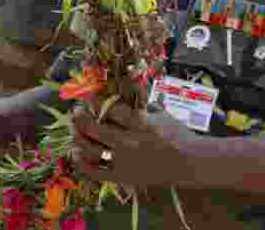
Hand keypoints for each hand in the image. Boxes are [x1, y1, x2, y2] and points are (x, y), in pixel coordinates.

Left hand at [70, 102, 198, 189]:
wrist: (189, 163)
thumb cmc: (176, 134)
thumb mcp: (160, 113)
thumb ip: (140, 103)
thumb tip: (121, 88)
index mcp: (141, 124)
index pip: (111, 110)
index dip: (95, 102)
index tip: (88, 98)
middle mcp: (130, 143)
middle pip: (95, 129)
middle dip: (81, 118)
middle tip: (76, 112)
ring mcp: (125, 162)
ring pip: (91, 150)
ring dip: (78, 137)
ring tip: (75, 130)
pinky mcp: (123, 177)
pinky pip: (96, 172)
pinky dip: (82, 163)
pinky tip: (76, 152)